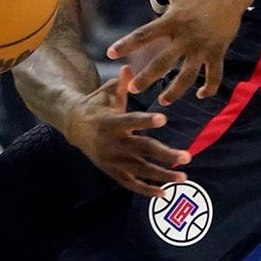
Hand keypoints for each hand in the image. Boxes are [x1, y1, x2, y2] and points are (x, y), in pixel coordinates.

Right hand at [65, 67, 190, 197]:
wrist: (73, 126)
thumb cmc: (95, 106)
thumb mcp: (105, 93)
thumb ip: (120, 83)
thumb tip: (128, 66)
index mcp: (111, 122)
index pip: (131, 121)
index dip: (146, 121)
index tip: (164, 119)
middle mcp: (112, 143)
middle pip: (142, 149)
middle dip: (165, 154)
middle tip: (187, 157)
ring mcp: (112, 159)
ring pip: (140, 170)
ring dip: (162, 175)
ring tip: (183, 177)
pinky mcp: (112, 171)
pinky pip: (130, 184)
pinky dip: (146, 190)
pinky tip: (164, 194)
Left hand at [107, 0, 252, 104]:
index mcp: (173, 18)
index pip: (144, 35)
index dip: (126, 45)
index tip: (111, 54)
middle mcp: (187, 36)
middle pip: (163, 63)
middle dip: (146, 78)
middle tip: (132, 89)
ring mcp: (204, 45)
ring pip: (188, 75)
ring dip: (176, 91)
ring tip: (163, 101)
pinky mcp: (219, 50)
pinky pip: (215, 73)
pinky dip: (210, 86)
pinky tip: (201, 95)